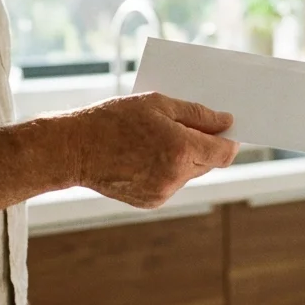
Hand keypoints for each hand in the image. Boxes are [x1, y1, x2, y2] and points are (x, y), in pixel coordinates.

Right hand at [67, 92, 239, 207]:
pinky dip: (167, 170)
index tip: (227, 129)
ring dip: (184, 158)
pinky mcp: (151, 201)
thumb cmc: (114, 119)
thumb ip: (197, 114)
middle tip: (187, 127)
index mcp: (180, 149)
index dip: (230, 140)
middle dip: (205, 145)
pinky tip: (145, 156)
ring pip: (190, 174)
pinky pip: (172, 184)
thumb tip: (226, 122)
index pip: (225, 152)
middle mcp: (176, 176)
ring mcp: (163, 192)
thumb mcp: (157, 103)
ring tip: (157, 140)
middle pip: (209, 163)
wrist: (74, 149)